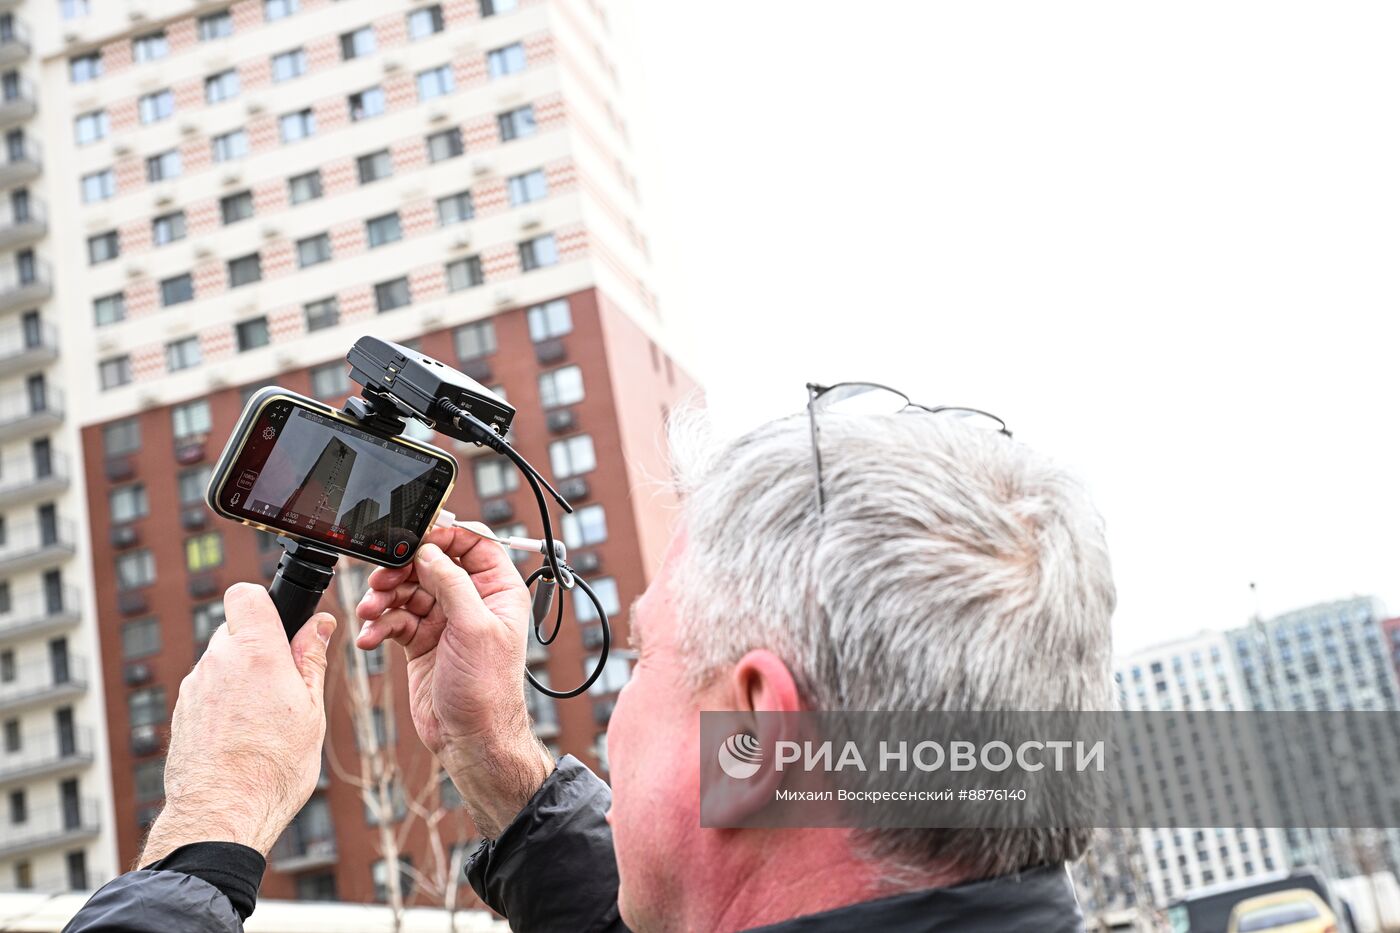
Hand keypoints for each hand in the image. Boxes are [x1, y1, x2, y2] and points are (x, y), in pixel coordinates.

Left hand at [141, 584, 335, 862]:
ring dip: (241, 679)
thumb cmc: (273, 766)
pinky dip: (224, 704)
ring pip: (220, 664)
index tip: (284, 626)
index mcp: (254, 651)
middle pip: (235, 632)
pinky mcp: (181, 714)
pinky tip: (242, 737)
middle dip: (259, 648)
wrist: (222, 813)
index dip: (266, 603)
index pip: (246, 595)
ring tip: (264, 721)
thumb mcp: (310, 709)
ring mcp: (193, 689)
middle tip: (285, 685)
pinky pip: (207, 693)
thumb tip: (319, 625)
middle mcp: (216, 662)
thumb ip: (311, 660)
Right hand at [356, 526, 552, 836]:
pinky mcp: (421, 641)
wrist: (471, 738)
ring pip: (409, 589)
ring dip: (385, 597)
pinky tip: (371, 638)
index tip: (415, 538)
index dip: (445, 536)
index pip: (474, 543)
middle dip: (403, 568)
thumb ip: (452, 583)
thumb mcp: (474, 627)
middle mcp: (472, 600)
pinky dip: (380, 625)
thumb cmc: (488, 690)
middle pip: (433, 563)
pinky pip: (395, 619)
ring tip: (372, 611)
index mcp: (498, 590)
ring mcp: (445, 620)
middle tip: (381, 578)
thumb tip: (430, 551)